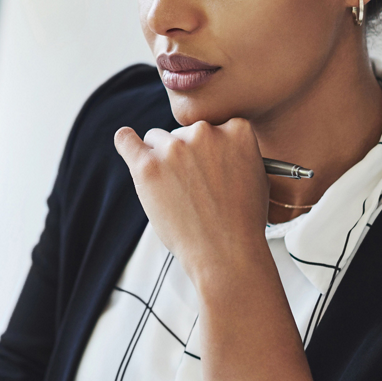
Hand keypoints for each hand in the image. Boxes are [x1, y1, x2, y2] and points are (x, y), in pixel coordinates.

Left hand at [113, 118, 268, 282]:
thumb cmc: (241, 221)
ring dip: (161, 160)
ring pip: (157, 140)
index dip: (207, 151)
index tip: (208, 170)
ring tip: (175, 193)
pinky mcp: (147, 166)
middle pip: (182, 133)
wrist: (226, 253)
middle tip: (193, 189)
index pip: (211, 127)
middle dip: (184, 156)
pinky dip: (126, 142)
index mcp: (235, 130)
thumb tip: (215, 139)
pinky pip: (126, 140)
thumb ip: (234, 149)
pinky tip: (126, 143)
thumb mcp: (255, 174)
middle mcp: (204, 132)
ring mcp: (174, 148)